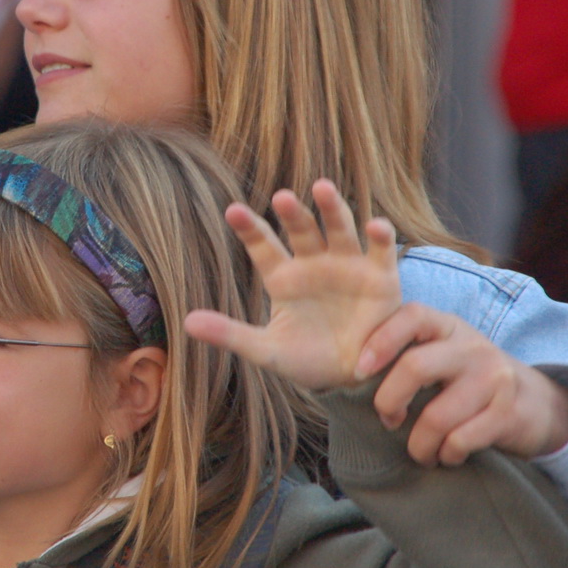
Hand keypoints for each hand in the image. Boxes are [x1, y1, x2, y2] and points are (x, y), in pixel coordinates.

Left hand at [184, 180, 401, 391]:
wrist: (353, 380)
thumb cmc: (308, 360)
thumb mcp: (266, 350)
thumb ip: (229, 333)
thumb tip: (186, 322)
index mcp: (283, 277)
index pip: (263, 246)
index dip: (249, 228)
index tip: (232, 210)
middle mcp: (314, 262)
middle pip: (301, 230)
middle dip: (292, 213)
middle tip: (281, 197)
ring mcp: (347, 265)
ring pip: (339, 228)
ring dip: (332, 208)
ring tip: (322, 188)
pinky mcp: (380, 277)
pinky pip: (381, 252)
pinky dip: (380, 236)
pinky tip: (375, 225)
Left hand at [354, 304, 567, 465]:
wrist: (539, 404)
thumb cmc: (471, 381)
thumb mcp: (446, 354)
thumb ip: (409, 352)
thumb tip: (349, 373)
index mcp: (448, 326)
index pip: (411, 316)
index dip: (380, 340)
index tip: (359, 371)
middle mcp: (472, 346)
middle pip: (415, 367)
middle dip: (389, 401)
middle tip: (388, 421)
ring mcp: (493, 378)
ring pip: (437, 416)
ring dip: (419, 445)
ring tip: (420, 453)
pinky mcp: (507, 412)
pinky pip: (460, 440)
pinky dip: (447, 455)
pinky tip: (448, 455)